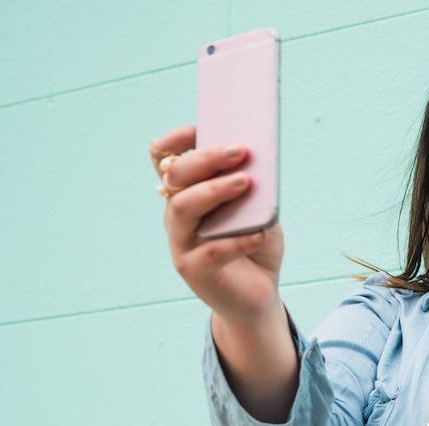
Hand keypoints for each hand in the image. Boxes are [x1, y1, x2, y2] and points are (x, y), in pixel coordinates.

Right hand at [149, 124, 284, 324]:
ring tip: (246, 182)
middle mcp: (177, 214)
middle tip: (240, 150)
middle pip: (176, 177)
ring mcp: (181, 243)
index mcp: (188, 193)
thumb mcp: (261, 210)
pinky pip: (210, 252)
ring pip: (183, 208)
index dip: (176, 140)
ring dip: (214, 191)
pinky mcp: (193, 271)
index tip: (198, 126)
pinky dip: (236, 240)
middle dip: (206, 158)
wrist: (258, 296)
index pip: (167, 159)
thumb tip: (260, 161)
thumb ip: (256, 188)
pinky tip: (259, 233)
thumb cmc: (255, 243)